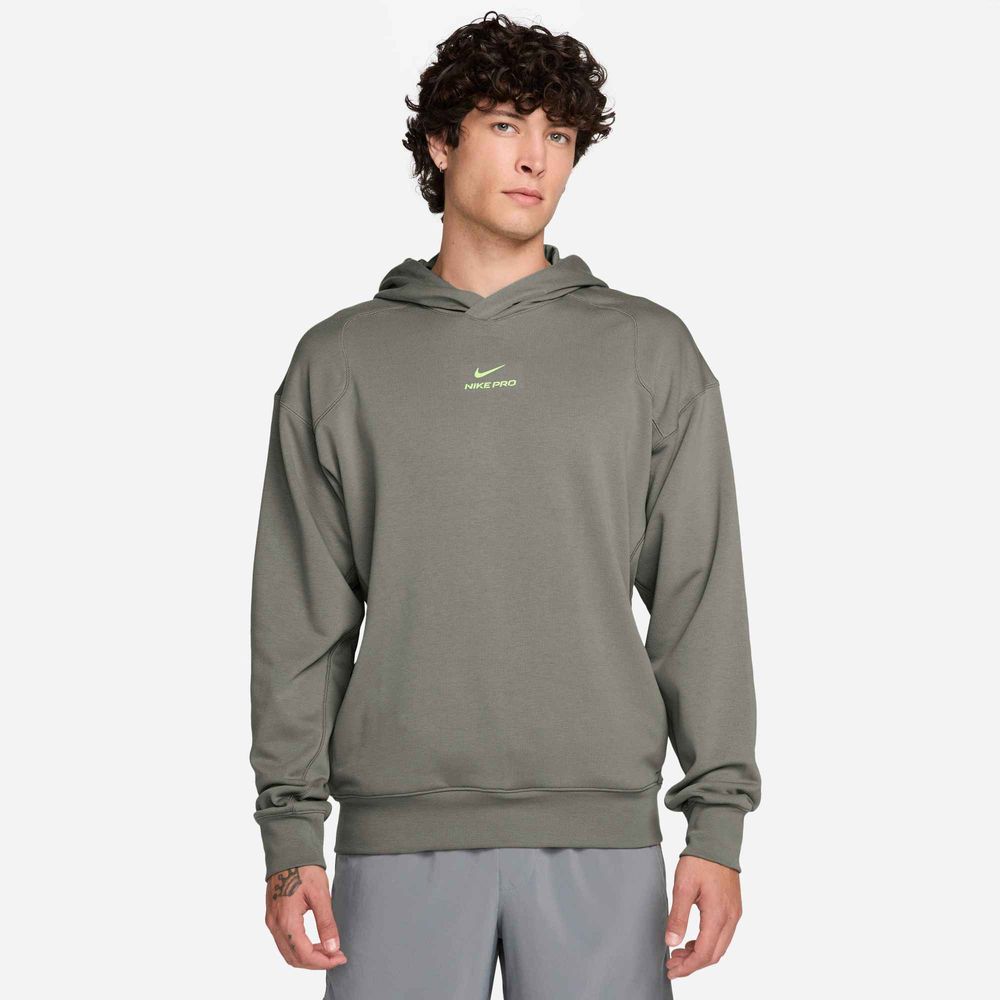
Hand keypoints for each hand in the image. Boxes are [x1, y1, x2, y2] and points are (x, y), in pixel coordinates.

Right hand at [264, 865, 346, 970]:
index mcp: (286, 920)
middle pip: (294, 958)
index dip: (323, 961)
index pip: (303, 954)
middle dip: (317, 962)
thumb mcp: (321, 894)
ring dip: (308, 957)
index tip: (340, 958)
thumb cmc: (305, 869)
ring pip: (288, 953)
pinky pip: (285, 943)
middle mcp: (275, 925)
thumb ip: (326, 923)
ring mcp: (271, 922)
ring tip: (329, 951)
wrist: (289, 852)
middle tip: (338, 956)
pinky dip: (300, 949)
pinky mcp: (273, 918)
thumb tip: (333, 948)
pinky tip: (315, 943)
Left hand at [664, 855, 741, 979]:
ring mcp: (734, 914)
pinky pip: (723, 936)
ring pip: (720, 947)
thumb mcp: (683, 886)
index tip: (672, 970)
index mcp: (718, 915)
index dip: (688, 967)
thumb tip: (671, 942)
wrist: (717, 841)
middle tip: (672, 964)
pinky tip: (692, 940)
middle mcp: (731, 918)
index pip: (705, 953)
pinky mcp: (733, 909)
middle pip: (714, 955)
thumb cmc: (700, 860)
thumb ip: (678, 916)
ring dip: (700, 955)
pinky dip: (708, 944)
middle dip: (693, 964)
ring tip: (678, 953)